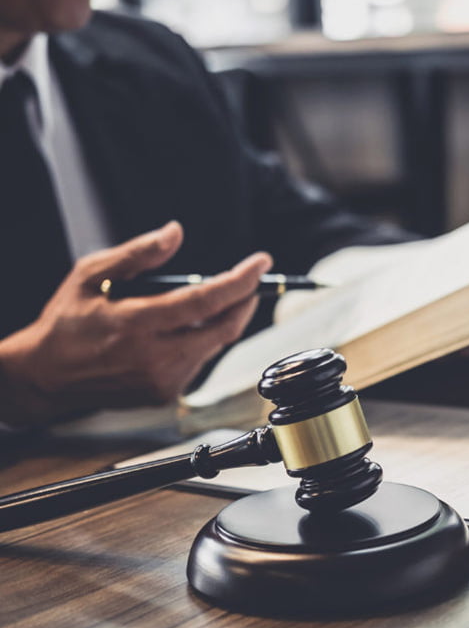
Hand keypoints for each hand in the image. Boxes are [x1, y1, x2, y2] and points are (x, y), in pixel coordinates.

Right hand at [0, 222, 272, 426]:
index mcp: (136, 323)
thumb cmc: (67, 321)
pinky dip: (202, 340)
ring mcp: (161, 381)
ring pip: (213, 345)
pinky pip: (198, 361)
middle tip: (251, 281)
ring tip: (211, 300)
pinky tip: (184, 328)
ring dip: (222, 320)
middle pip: (222, 328)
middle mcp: (154, 358)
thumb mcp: (90, 274)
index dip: (239, 280)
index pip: (204, 301)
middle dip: (244, 302)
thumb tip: (175, 232)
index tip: (260, 263)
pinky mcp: (163, 394)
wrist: (48, 376)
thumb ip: (137, 253)